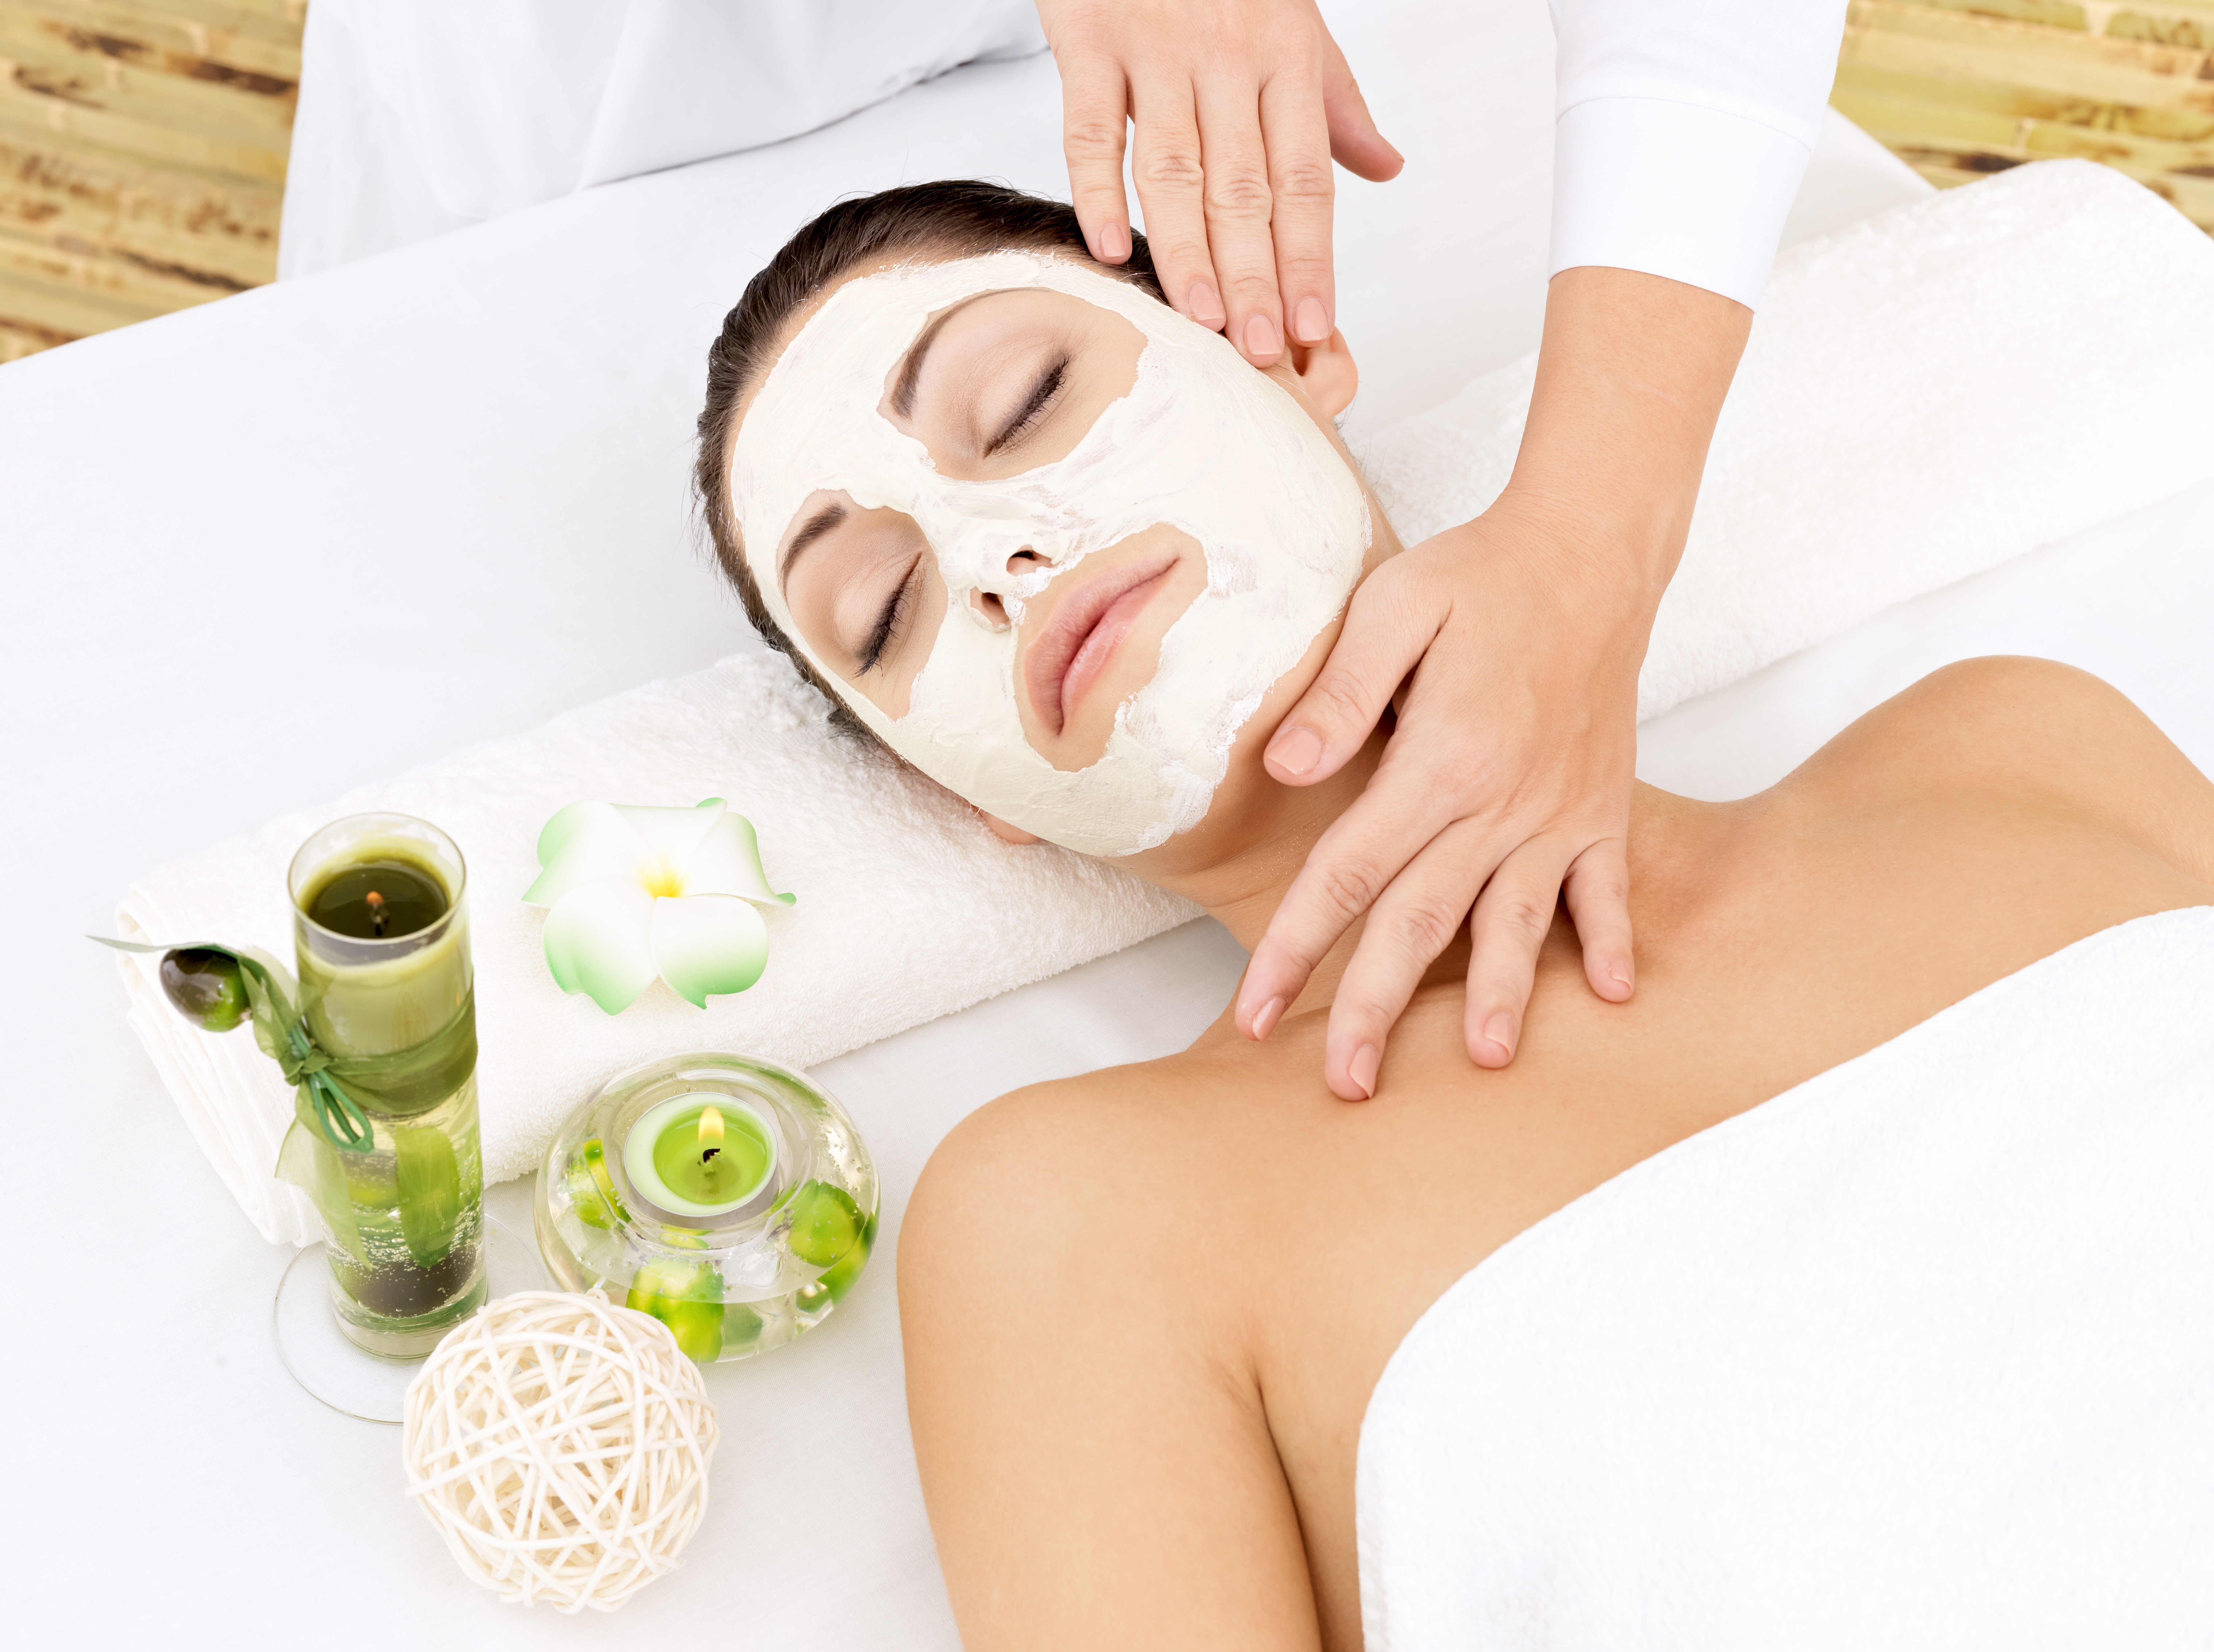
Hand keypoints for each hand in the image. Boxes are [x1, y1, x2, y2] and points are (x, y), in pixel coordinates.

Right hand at [1035, 0, 1402, 366]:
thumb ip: (1335, 104)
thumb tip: (1387, 170)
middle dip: (1254, 276)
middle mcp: (1226, 57)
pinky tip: (1109, 247)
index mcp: (1284, 58)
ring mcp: (1155, 50)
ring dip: (1188, 251)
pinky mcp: (1088, 39)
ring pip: (1175, 169)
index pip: (1304, 179)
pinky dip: (1097, 190)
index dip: (1309, 257)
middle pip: (1243, 187)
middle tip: (1258, 349)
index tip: (1313, 325)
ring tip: (1203, 321)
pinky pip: (1091, 128)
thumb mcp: (1295, 23)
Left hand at [1236, 266, 1753, 1099]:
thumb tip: (1287, 766)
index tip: (1255, 1012)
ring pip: (1518, 923)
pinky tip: (1612, 997)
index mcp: (1440, 762)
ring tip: (1487, 1065)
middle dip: (1375, 1009)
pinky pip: (1607, 885)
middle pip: (1422, 924)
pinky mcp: (1603, 805)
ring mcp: (1558, 811)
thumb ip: (1341, 693)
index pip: (1349, 875)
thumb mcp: (1394, 607)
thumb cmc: (1480, 575)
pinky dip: (1610, 938)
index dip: (1299, 948)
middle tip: (1342, 1085)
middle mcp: (1501, 802)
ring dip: (1505, 997)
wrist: (1590, 550)